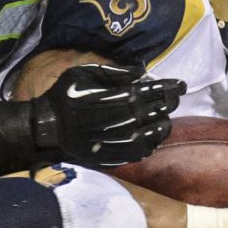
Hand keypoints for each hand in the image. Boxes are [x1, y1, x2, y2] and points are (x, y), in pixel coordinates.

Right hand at [33, 64, 184, 167]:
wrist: (47, 127)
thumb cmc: (65, 96)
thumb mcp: (83, 73)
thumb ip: (114, 71)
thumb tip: (141, 71)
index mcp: (115, 97)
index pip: (150, 91)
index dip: (168, 87)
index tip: (180, 84)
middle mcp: (120, 120)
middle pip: (155, 111)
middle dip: (168, 102)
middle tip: (175, 97)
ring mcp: (118, 141)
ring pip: (153, 134)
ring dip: (162, 124)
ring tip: (164, 118)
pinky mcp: (113, 156)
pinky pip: (140, 152)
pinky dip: (150, 144)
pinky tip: (151, 137)